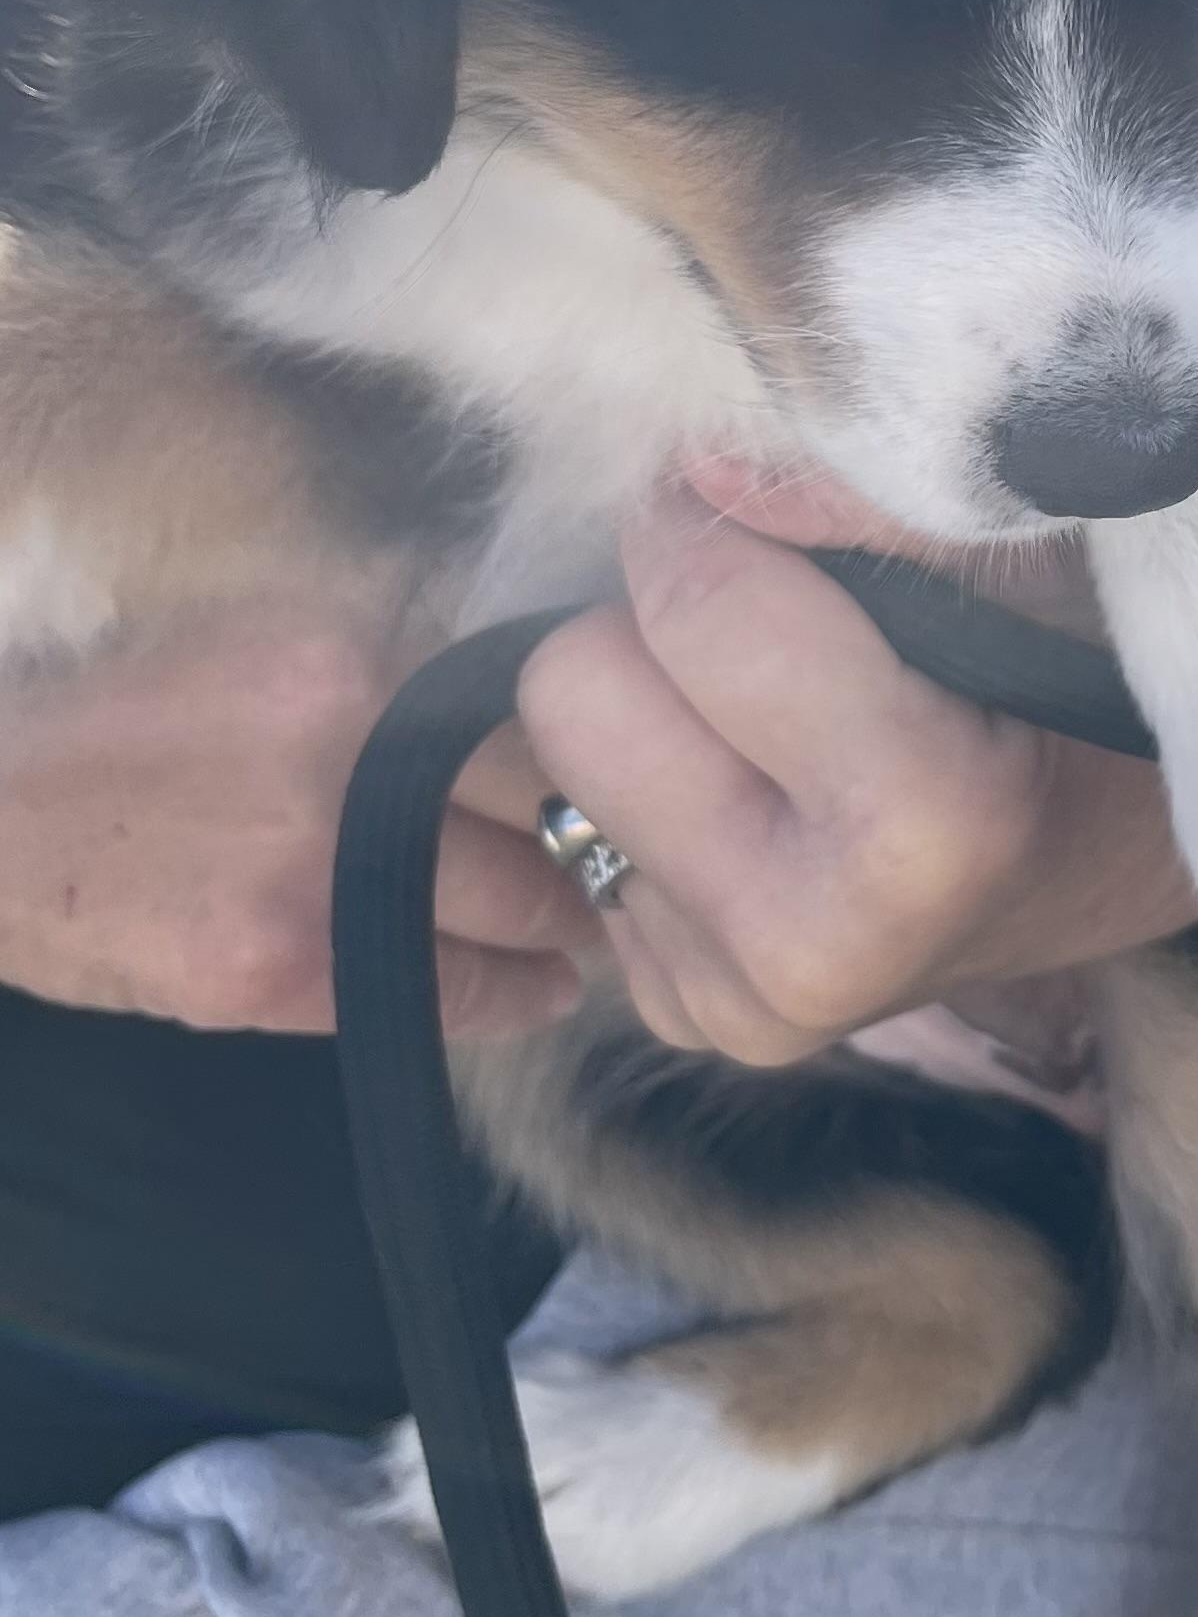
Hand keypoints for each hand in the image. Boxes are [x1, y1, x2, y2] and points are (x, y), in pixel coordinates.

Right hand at [0, 604, 595, 1034]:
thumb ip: (399, 630)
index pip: (544, 690)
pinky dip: (517, 991)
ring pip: (525, 901)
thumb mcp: (266, 625)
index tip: (643, 740)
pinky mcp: (283, 970)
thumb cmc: (132, 710)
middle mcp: (352, 750)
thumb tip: (539, 651)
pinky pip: (454, 991)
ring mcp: (320, 871)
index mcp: (354, 646)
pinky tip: (544, 984)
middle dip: (608, 820)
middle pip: (555, 794)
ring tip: (601, 912)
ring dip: (577, 910)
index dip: (610, 721)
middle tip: (645, 834)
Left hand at [511, 475, 1197, 1063]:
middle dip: (650, 622)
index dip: (713, 520)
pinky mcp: (683, 1018)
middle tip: (761, 618)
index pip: (696, 604)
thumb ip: (873, 500)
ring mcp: (732, 1003)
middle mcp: (807, 948)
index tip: (770, 509)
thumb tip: (692, 463)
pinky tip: (752, 788)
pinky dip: (643, 786)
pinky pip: (566, 837)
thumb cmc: (1093, 671)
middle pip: (572, 692)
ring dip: (635, 705)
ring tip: (760, 709)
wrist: (1123, 848)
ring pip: (541, 763)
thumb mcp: (1031, 556)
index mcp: (920, 830)